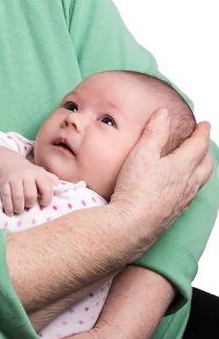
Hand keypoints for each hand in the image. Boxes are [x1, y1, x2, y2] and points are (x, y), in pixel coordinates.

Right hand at [0, 162, 58, 215]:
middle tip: (28, 205)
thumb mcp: (39, 172)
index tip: (43, 203)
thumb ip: (49, 178)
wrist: (8, 162)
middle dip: (30, 204)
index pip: (47, 188)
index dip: (47, 199)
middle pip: (30, 195)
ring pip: (18, 198)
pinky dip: (9, 208)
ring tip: (19, 210)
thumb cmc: (27, 172)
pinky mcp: (3, 182)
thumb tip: (58, 185)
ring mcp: (14, 178)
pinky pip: (6, 198)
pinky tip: (10, 212)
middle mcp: (26, 174)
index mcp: (37, 173)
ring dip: (19, 208)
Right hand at [111, 107, 211, 251]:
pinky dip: (192, 185)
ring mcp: (182, 200)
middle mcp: (188, 184)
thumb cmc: (136, 190)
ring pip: (200, 181)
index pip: (199, 145)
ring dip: (201, 168)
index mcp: (182, 166)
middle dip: (206, 151)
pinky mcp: (174, 213)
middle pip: (206, 165)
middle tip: (203, 143)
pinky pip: (190, 195)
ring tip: (196, 164)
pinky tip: (181, 187)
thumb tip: (164, 113)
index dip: (202, 133)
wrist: (132, 226)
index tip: (205, 125)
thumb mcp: (142, 153)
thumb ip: (154, 132)